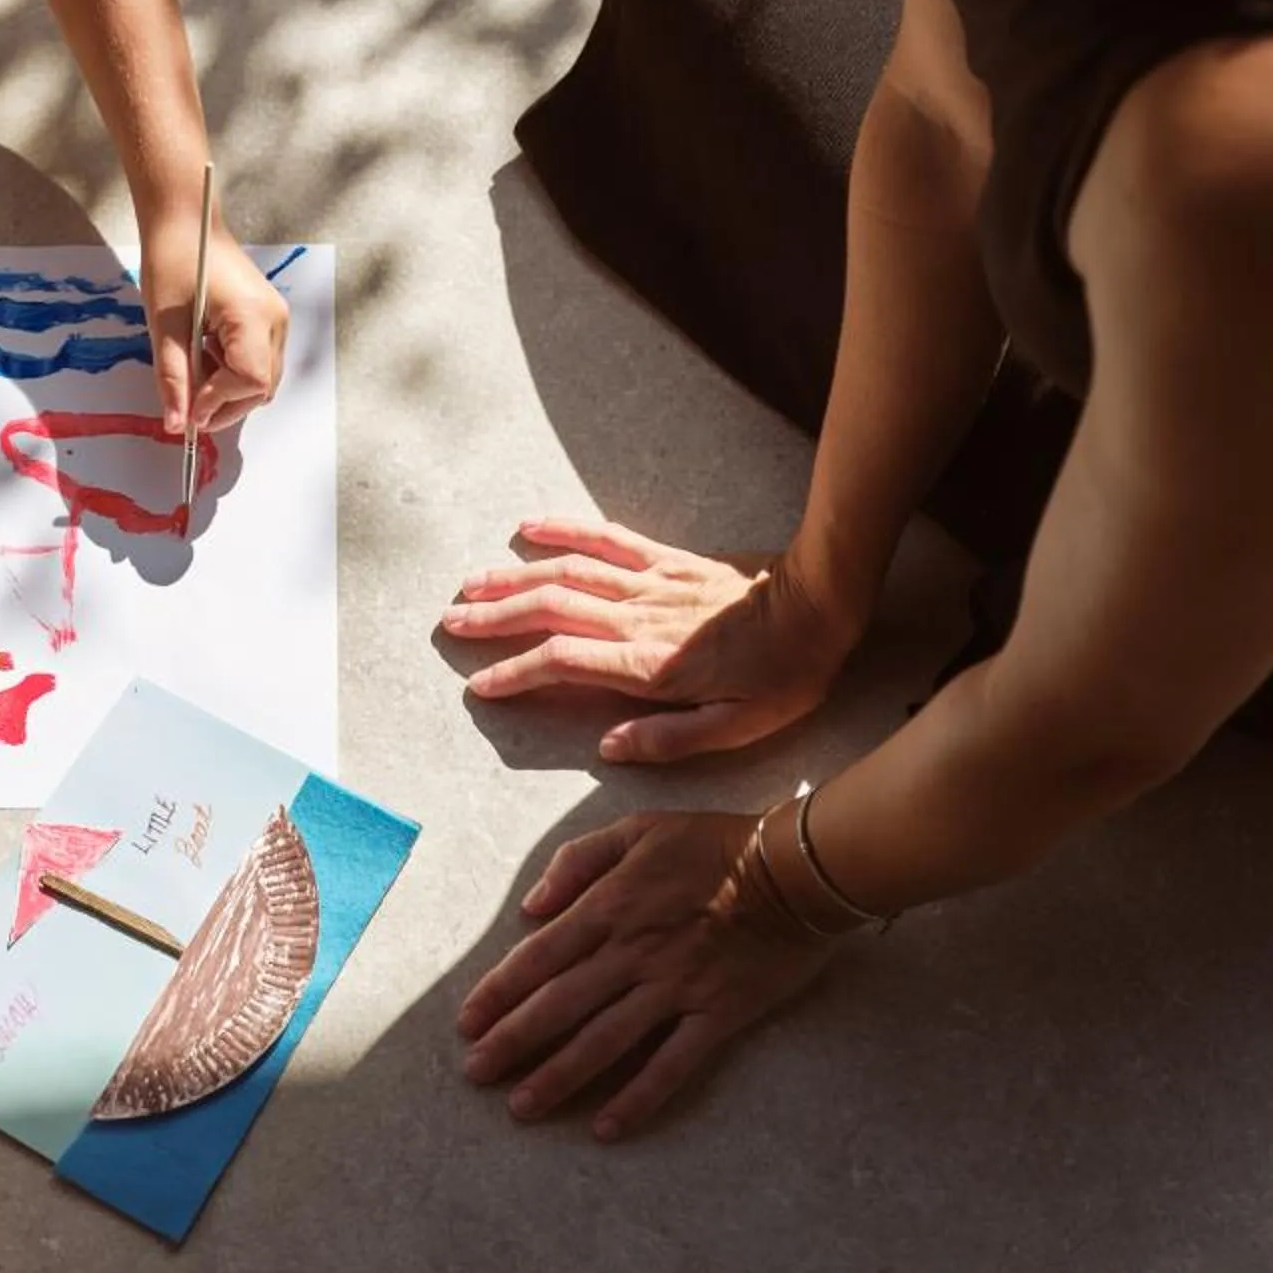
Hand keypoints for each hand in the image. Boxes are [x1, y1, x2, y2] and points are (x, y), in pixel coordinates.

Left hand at [145, 232, 285, 438]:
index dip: (219, 402)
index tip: (189, 411)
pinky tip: (205, 358)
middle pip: (262, 386)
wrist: (187, 223)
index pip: (249, 381)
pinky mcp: (268, 317)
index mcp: (252, 316)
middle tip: (189, 409)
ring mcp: (276, 317)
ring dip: (229, 389)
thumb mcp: (166, 325)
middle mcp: (275, 319)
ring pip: (263, 378)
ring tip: (194, 376)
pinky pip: (259, 360)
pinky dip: (233, 372)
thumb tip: (177, 424)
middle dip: (226, 404)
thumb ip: (174, 377)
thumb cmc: (173, 261)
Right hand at [442, 520, 859, 762]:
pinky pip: (606, 539)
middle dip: (494, 619)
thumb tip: (608, 746)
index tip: (480, 685)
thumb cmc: (786, 675)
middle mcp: (637, 617)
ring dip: (514, 577)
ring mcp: (649, 582)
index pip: (562, 664)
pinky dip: (564, 530)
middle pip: (549, 611)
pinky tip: (530, 527)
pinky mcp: (666, 559)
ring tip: (470, 583)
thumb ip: (670, 739)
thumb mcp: (741, 729)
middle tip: (451, 624)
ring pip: (566, 573)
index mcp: (649, 665)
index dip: (515, 673)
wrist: (822, 605)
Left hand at [460, 811, 835, 1138]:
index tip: (466, 1024)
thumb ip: (578, 861)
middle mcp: (632, 952)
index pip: (539, 957)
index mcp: (609, 906)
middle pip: (560, 1005)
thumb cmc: (714, 843)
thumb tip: (532, 907)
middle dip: (512, 1043)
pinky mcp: (718, 1015)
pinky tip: (606, 1127)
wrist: (796, 867)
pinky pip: (672, 1065)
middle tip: (476, 1075)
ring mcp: (675, 987)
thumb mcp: (637, 829)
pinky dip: (638, 1098)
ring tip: (522, 1107)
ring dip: (559, 1076)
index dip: (499, 993)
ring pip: (604, 1041)